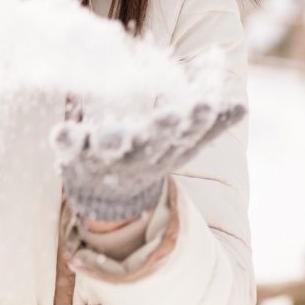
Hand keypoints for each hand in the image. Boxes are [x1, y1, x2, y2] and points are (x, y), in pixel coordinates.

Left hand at [52, 97, 245, 223]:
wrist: (111, 199)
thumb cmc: (150, 156)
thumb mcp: (181, 145)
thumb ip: (209, 125)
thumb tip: (243, 107)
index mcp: (166, 147)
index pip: (187, 135)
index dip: (197, 122)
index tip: (206, 106)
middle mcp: (140, 153)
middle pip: (154, 142)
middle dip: (163, 130)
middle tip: (173, 116)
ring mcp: (108, 156)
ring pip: (113, 148)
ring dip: (114, 141)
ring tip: (116, 135)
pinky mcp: (78, 156)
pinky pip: (70, 148)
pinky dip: (65, 141)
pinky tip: (61, 131)